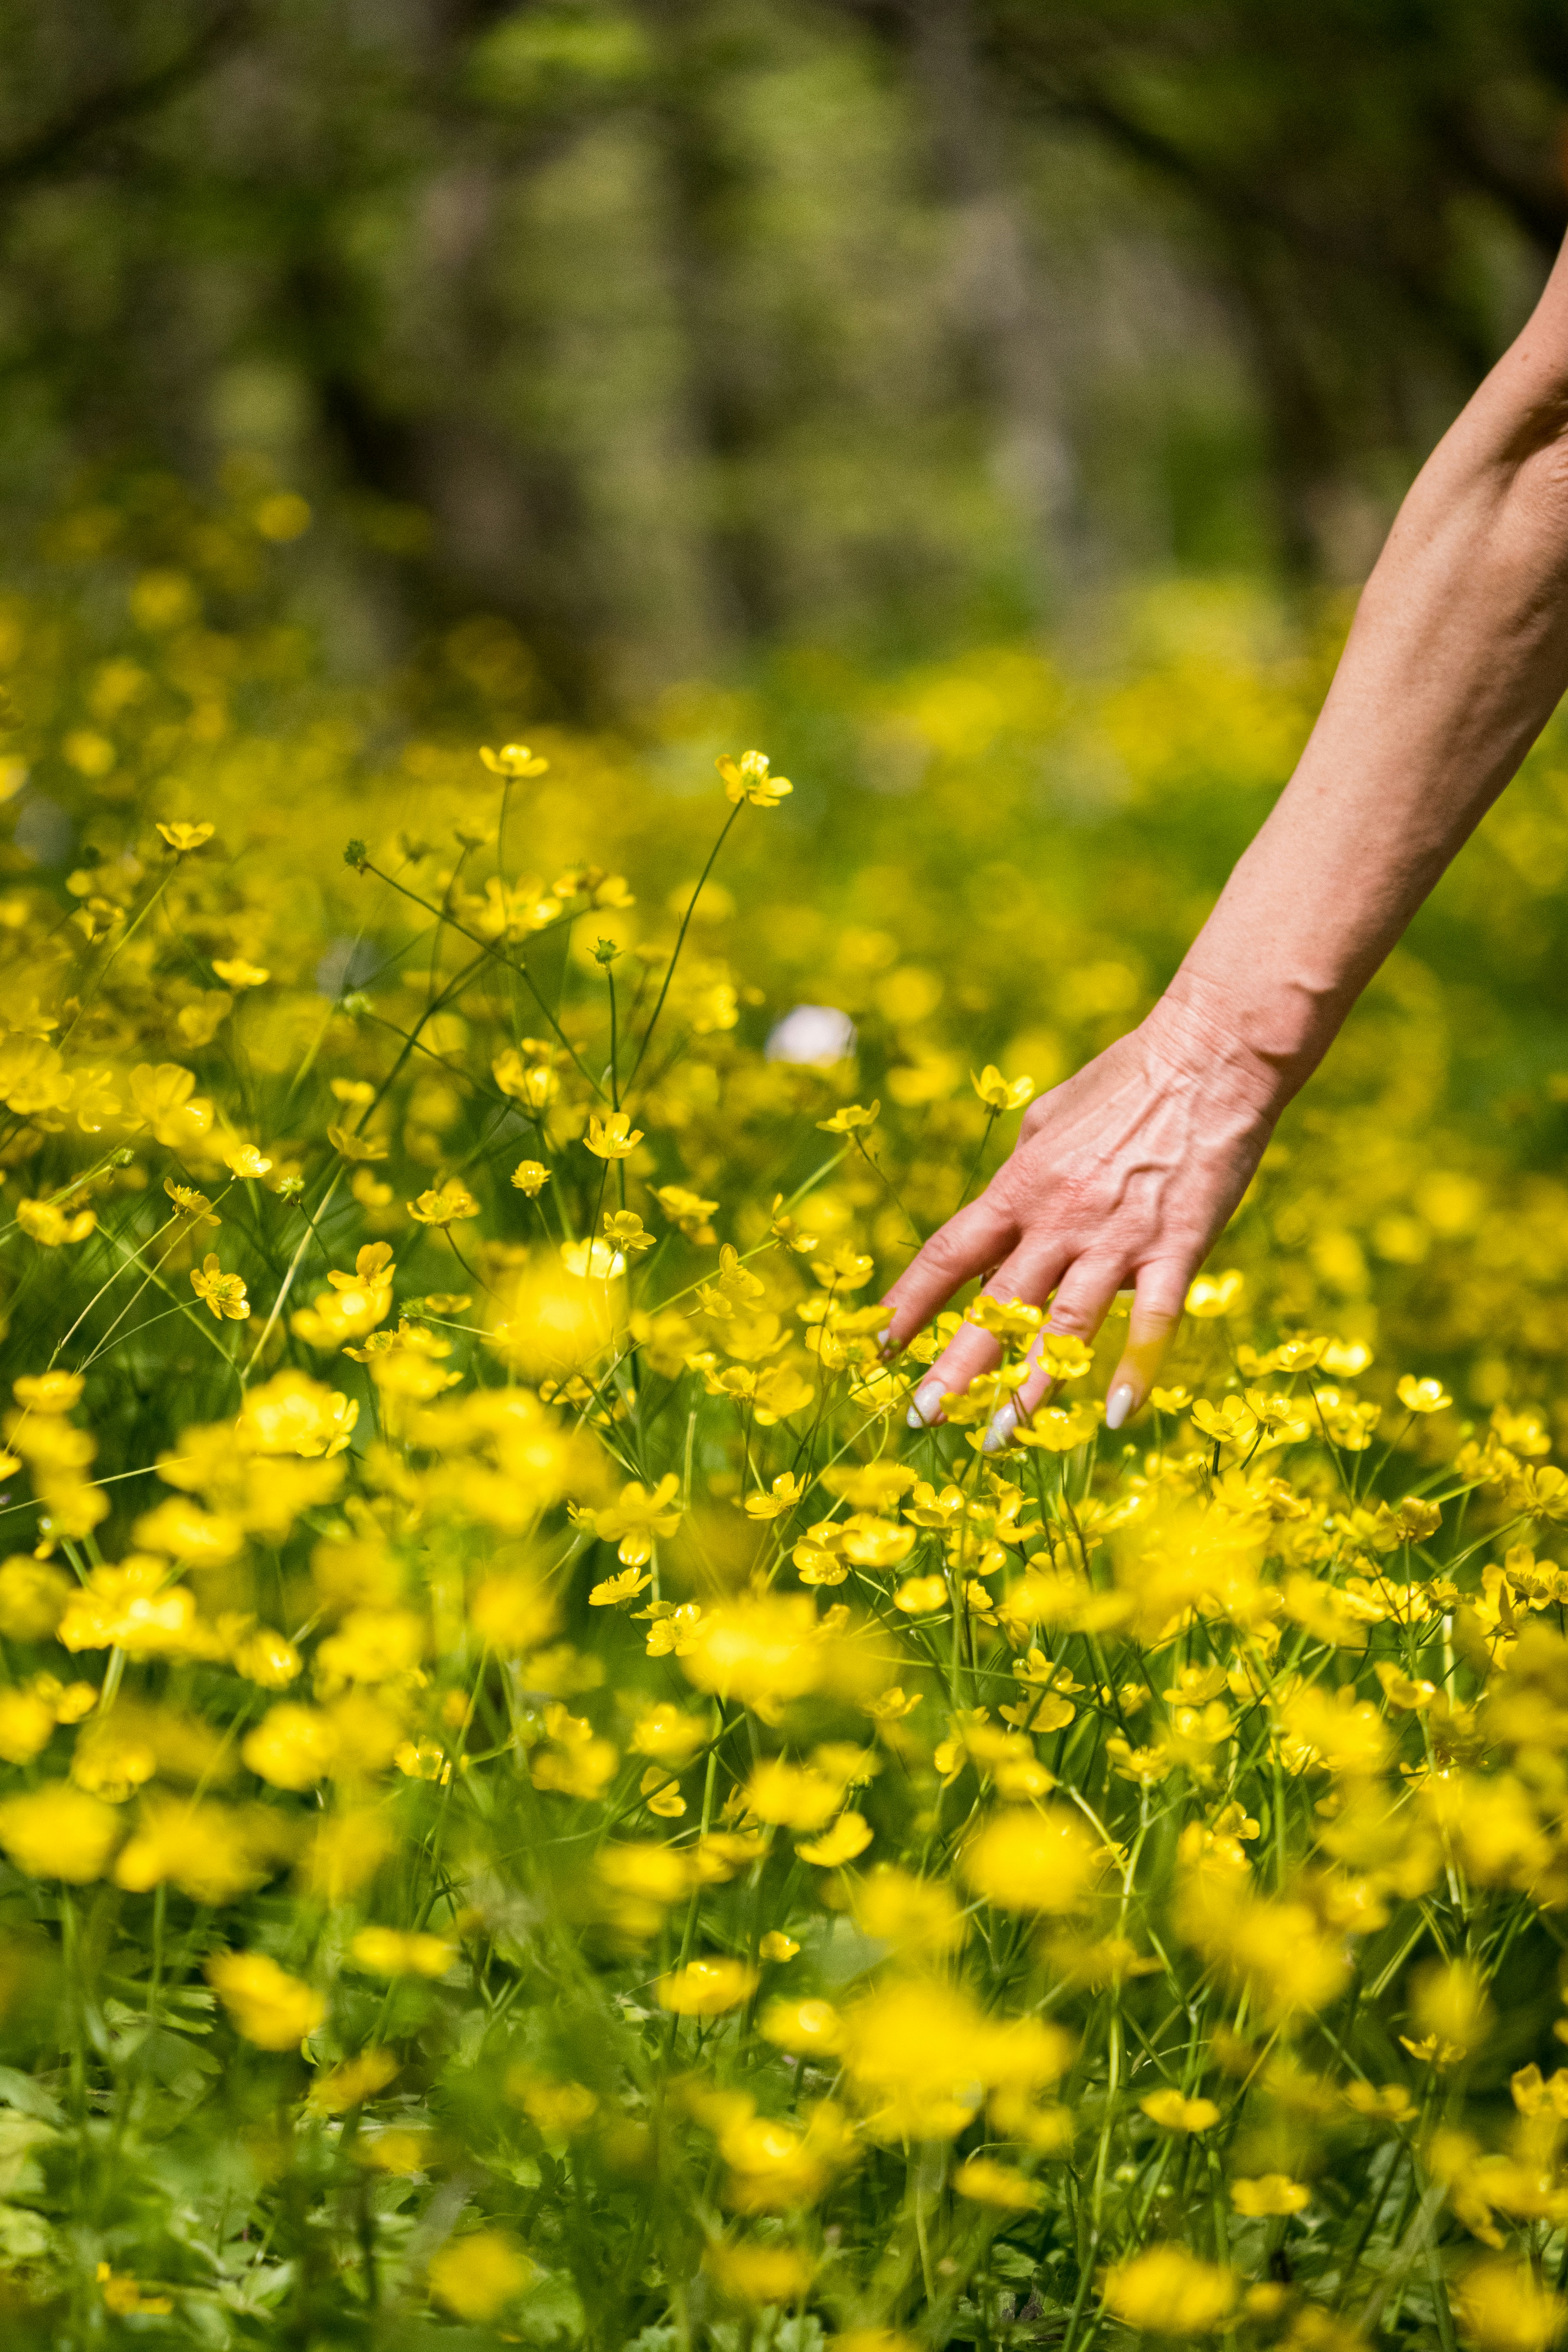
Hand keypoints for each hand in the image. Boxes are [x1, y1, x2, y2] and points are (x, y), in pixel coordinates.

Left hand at [879, 993, 1285, 1443]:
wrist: (1211, 1054)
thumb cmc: (1127, 1078)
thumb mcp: (1050, 1115)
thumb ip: (1021, 1170)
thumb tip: (997, 1213)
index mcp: (1021, 1185)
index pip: (947, 1254)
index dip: (909, 1303)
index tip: (876, 1346)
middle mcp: (1059, 1218)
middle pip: (993, 1305)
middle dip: (953, 1368)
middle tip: (921, 1418)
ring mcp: (1117, 1238)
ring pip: (1061, 1327)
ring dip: (1028, 1388)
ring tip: (997, 1438)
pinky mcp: (1177, 1248)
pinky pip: (1153, 1321)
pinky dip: (1135, 1369)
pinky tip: (1116, 1415)